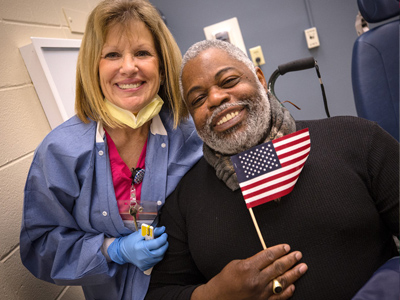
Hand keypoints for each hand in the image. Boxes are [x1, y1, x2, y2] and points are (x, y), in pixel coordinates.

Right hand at [107, 226, 168, 270]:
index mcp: (141, 247)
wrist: (122, 252)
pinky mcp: (144, 267)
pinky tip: (156, 251)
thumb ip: (152, 231)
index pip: (157, 243)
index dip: (163, 238)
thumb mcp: (140, 233)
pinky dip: (158, 256)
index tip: (165, 234)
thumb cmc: (131, 241)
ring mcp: (144, 264)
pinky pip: (156, 262)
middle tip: (165, 239)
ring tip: (160, 244)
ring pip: (159, 257)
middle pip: (160, 252)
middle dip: (165, 244)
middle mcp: (143, 257)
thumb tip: (163, 229)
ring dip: (163, 250)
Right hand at [191, 244, 306, 299]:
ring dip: (294, 273)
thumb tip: (267, 258)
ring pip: (282, 281)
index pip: (268, 256)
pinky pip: (279, 296)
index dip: (279, 250)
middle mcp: (256, 280)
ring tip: (302, 267)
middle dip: (290, 259)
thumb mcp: (235, 264)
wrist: (218, 298)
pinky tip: (293, 285)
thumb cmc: (225, 281)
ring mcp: (261, 293)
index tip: (286, 247)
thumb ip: (252, 261)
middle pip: (278, 267)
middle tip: (298, 254)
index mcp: (248, 268)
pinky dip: (287, 291)